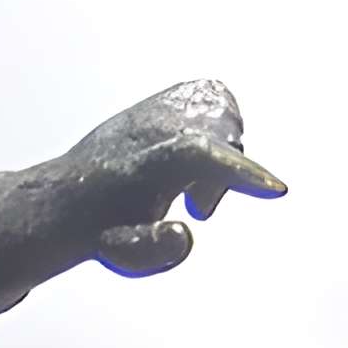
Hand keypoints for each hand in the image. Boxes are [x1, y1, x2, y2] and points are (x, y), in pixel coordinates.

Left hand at [69, 79, 285, 277]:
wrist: (72, 193)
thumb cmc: (101, 228)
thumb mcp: (123, 250)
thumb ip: (154, 250)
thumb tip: (183, 233)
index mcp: (145, 160)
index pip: (203, 157)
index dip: (243, 175)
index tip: (275, 191)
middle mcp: (154, 124)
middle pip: (223, 136)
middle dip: (225, 173)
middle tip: (197, 209)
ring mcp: (164, 104)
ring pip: (224, 116)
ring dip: (221, 154)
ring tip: (191, 191)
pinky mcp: (173, 97)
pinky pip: (216, 102)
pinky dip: (217, 131)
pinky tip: (195, 163)